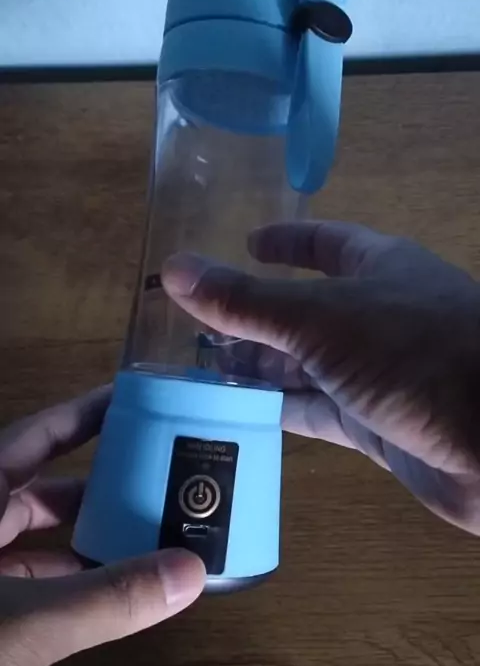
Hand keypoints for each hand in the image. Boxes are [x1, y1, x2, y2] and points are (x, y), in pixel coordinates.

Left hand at [0, 388, 204, 665]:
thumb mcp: (22, 624)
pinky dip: (71, 581)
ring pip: (36, 539)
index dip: (81, 413)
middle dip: (97, 479)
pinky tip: (112, 588)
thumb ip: (106, 599)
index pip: (32, 436)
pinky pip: (32, 581)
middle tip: (157, 470)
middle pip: (40, 487)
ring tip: (148, 531)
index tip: (132, 398)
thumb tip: (191, 572)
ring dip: (87, 537)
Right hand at [163, 221, 479, 535]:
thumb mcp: (321, 319)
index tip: (244, 243)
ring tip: (199, 369)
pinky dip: (278, 409)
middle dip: (254, 316)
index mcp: (378, 269)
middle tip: (195, 325)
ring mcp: (377, 373)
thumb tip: (173, 269)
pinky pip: (315, 410)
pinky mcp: (375, 424)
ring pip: (306, 363)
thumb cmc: (412, 354)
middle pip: (305, 309)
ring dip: (259, 366)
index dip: (285, 241)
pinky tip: (235, 412)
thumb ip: (247, 300)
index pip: (325, 243)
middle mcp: (377, 316)